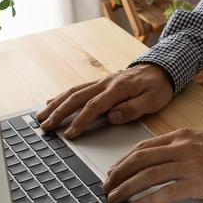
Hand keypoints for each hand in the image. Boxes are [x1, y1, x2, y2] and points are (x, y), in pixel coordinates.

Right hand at [36, 63, 171, 138]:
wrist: (161, 68)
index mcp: (118, 88)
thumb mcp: (153, 100)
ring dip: (56, 104)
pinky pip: (77, 88)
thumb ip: (133, 109)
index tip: (70, 134)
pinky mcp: (100, 83)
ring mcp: (101, 81)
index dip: (81, 121)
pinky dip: (62, 96)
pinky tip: (51, 101)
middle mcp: (106, 83)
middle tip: (45, 127)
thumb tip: (112, 117)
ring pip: (73, 92)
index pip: (94, 106)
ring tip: (41, 117)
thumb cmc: (158, 86)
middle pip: (77, 98)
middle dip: (59, 113)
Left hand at [103, 128, 202, 202]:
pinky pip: (166, 192)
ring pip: (148, 175)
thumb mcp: (201, 140)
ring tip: (115, 199)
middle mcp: (182, 147)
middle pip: (140, 160)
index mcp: (181, 136)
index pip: (143, 147)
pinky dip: (148, 200)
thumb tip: (154, 159)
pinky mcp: (199, 182)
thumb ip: (178, 146)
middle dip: (118, 174)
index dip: (123, 161)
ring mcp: (190, 164)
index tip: (113, 172)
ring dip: (127, 188)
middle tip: (107, 187)